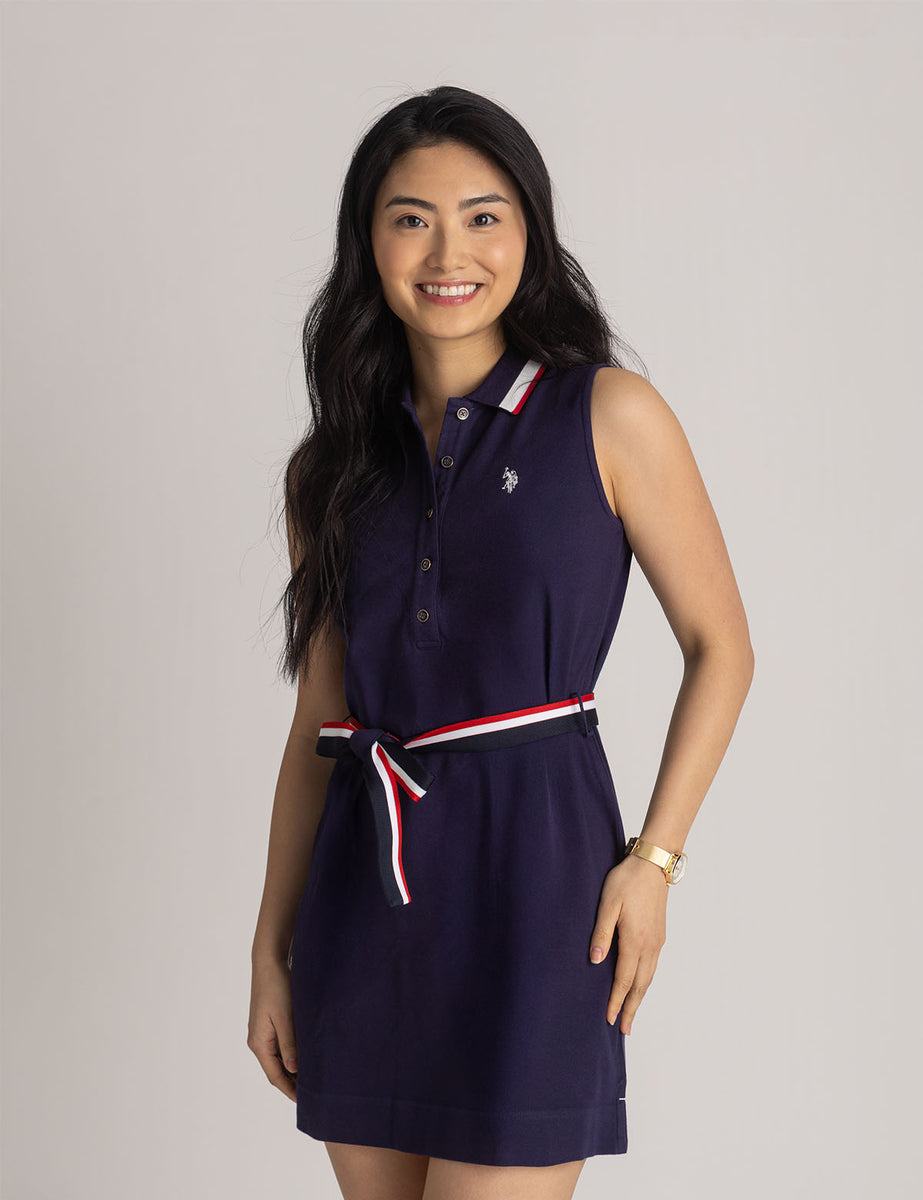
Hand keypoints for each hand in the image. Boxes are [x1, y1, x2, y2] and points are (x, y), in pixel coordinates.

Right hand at [248, 955, 298, 1101]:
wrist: (269, 962)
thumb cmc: (277, 987)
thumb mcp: (285, 1018)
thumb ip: (289, 1045)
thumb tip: (293, 1070)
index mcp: (259, 1043)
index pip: (275, 1076)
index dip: (289, 1090)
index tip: (304, 1101)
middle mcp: (258, 1041)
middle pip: (276, 1070)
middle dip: (292, 1083)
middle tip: (313, 1094)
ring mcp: (263, 1033)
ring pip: (279, 1059)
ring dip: (293, 1070)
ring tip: (312, 1080)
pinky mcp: (270, 1024)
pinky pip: (281, 1047)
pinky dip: (292, 1055)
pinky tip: (305, 1057)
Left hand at [588, 852, 668, 1034]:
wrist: (653, 864)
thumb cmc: (626, 880)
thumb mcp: (607, 903)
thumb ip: (601, 933)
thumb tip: (595, 961)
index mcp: (634, 940)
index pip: (623, 979)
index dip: (616, 1001)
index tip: (610, 1020)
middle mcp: (649, 945)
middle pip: (640, 985)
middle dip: (631, 1008)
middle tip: (624, 1029)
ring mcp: (657, 941)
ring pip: (648, 977)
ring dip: (639, 997)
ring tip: (631, 1012)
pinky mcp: (660, 935)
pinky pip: (653, 966)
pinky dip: (645, 982)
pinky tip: (640, 984)